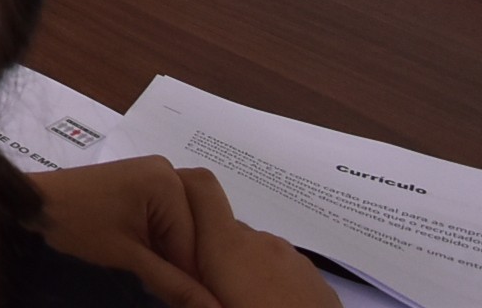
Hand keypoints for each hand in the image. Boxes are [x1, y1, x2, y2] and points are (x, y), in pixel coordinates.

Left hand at [33, 160, 223, 307]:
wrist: (35, 204)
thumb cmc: (77, 224)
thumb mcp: (129, 257)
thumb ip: (175, 284)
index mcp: (169, 182)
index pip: (199, 242)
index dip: (196, 277)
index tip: (196, 301)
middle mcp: (170, 172)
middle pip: (194, 233)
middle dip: (185, 265)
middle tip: (175, 292)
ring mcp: (157, 176)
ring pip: (183, 230)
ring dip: (174, 257)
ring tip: (162, 280)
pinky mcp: (144, 185)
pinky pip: (167, 220)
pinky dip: (162, 243)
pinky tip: (153, 263)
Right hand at [179, 167, 337, 306]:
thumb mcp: (210, 306)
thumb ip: (187, 289)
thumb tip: (167, 276)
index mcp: (227, 247)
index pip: (199, 186)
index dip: (183, 191)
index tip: (173, 222)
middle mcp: (258, 240)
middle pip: (223, 229)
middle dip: (212, 254)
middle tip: (209, 290)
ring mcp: (290, 256)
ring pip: (253, 250)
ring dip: (243, 271)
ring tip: (243, 305)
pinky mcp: (314, 275)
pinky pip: (280, 266)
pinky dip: (270, 281)